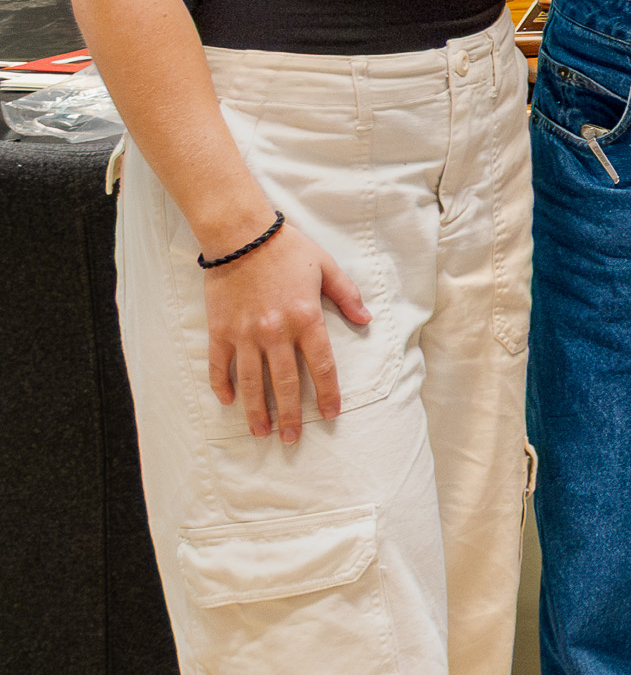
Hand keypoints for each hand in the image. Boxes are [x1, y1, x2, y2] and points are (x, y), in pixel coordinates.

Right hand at [203, 220, 370, 441]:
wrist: (241, 235)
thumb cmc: (288, 249)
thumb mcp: (327, 268)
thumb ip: (348, 296)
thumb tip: (367, 320)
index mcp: (306, 319)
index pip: (321, 366)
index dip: (327, 393)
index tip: (330, 414)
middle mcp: (276, 332)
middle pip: (284, 383)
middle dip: (289, 414)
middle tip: (291, 439)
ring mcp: (245, 334)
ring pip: (250, 381)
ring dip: (255, 410)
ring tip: (260, 432)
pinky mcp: (220, 330)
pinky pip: (219, 364)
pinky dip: (222, 385)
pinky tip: (228, 401)